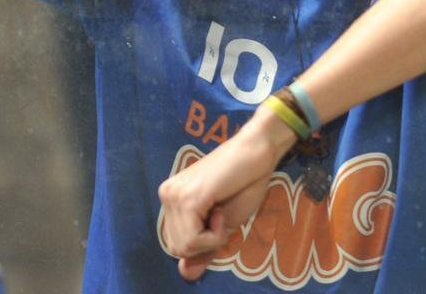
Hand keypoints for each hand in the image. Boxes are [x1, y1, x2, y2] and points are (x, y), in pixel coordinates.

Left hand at [158, 110, 294, 279]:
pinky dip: (214, 235)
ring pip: (183, 246)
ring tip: (221, 210)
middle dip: (204, 241)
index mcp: (172, 199)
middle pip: (177, 247)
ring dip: (210, 238)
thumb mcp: (224, 223)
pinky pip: (193, 239)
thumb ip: (204, 248)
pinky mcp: (187, 199)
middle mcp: (167, 195)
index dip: (202, 240)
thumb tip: (187, 275)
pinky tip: (220, 210)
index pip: (177, 242)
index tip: (218, 216)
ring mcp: (174, 196)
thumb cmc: (247, 180)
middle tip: (220, 214)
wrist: (259, 150)